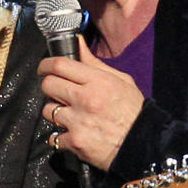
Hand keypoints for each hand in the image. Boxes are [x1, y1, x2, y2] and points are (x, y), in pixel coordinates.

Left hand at [40, 36, 143, 170]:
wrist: (143, 143)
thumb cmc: (133, 111)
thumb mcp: (121, 81)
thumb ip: (95, 63)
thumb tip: (78, 43)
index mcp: (97, 82)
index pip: (60, 65)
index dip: (46, 64)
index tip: (44, 68)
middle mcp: (85, 99)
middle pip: (48, 85)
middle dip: (49, 87)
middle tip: (57, 92)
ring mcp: (78, 122)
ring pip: (48, 111)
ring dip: (55, 113)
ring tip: (69, 116)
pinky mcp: (74, 142)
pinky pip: (54, 137)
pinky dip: (59, 137)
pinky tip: (71, 134)